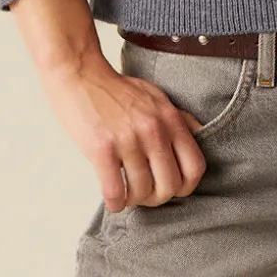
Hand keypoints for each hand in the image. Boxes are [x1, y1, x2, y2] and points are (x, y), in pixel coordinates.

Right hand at [7, 0, 209, 210]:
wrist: (78, 72)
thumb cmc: (115, 88)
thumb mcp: (156, 96)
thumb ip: (178, 118)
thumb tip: (198, 136)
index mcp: (169, 119)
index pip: (194, 166)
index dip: (186, 186)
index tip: (172, 187)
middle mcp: (153, 130)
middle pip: (171, 185)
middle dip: (159, 198)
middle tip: (146, 195)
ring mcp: (128, 140)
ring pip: (142, 192)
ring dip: (135, 201)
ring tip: (127, 195)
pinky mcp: (101, 149)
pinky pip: (116, 190)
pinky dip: (116, 203)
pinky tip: (113, 201)